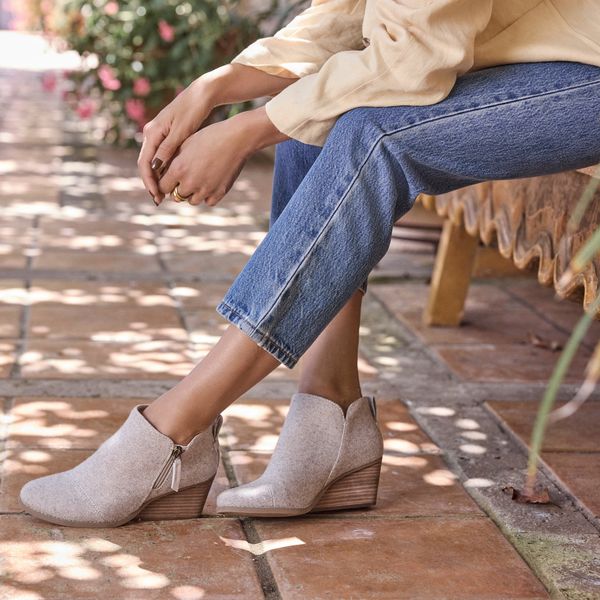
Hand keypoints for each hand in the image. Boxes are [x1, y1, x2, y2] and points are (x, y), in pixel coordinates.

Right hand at [137, 78, 215, 202]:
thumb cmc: (194, 110)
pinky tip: (172, 181)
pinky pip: (161, 157)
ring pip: (153, 161)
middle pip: (146, 164)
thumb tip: (156, 168)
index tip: (156, 196)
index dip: (149, 182)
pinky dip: (164, 170)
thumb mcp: (182, 131)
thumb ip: (168, 149)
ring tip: (164, 195)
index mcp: (152, 132)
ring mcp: (159, 134)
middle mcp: (152, 133)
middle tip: (159, 200)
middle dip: (151, 183)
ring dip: (158, 179)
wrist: (203, 94)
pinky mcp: (167, 136)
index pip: (144, 162)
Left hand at [157, 105, 288, 206]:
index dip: (164, 183)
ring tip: (196, 181)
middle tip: (183, 179)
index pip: (162, 186)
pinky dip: (206, 196)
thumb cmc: (209, 137)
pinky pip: (207, 202)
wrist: (236, 139)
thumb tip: (160, 171)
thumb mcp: (185, 145)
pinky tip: (208, 184)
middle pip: (176, 196)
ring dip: (191, 193)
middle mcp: (190, 182)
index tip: (168, 179)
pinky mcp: (219, 193)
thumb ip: (171, 161)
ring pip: (191, 200)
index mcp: (178, 169)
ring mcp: (206, 190)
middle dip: (177, 188)